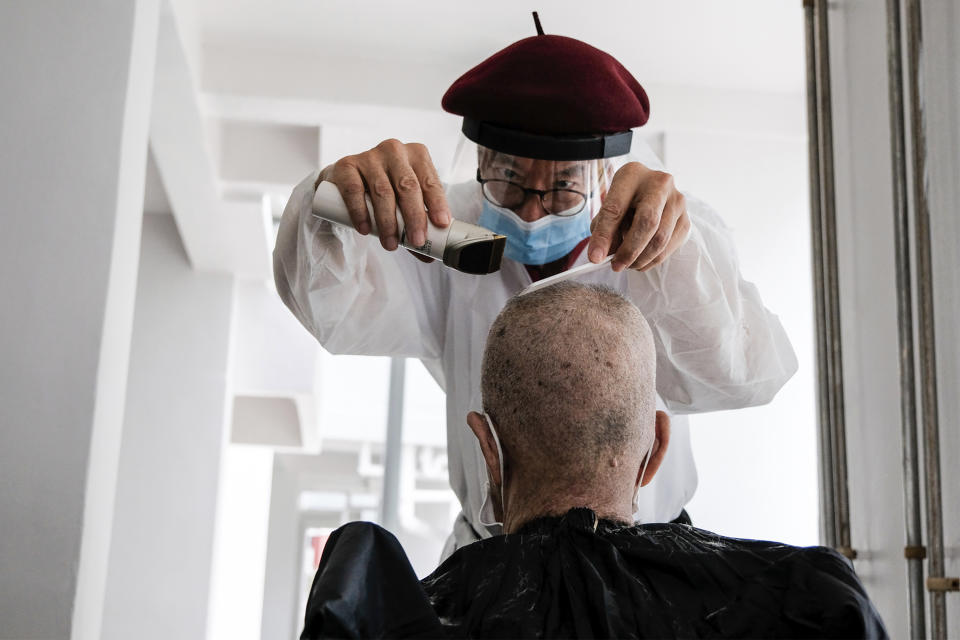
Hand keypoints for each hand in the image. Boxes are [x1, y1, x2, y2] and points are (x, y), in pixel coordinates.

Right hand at [318, 139, 451, 251]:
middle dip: (414, 217)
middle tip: (416, 241)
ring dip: (388, 222)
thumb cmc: (385, 191)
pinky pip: (355, 190)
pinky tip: (365, 229)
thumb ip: (417, 224)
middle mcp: (395, 150)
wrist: (347, 180)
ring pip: (382, 191)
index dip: (437, 203)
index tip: (441, 224)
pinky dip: (360, 212)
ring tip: (390, 244)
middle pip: (408, 186)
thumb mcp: (405, 203)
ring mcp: (370, 156)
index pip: (430, 181)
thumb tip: (430, 255)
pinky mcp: (347, 164)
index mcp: (417, 156)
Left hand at [587, 162, 690, 271]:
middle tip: (615, 266)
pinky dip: (652, 260)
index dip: (604, 235)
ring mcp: (677, 201)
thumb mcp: (608, 209)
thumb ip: (603, 230)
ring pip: (661, 239)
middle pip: (648, 222)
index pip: (617, 208)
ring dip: (641, 258)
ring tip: (626, 264)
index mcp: (633, 174)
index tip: (594, 258)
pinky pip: (669, 247)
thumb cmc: (625, 201)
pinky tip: (640, 260)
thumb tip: (600, 257)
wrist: (650, 192)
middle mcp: (660, 183)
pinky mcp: (685, 219)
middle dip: (629, 250)